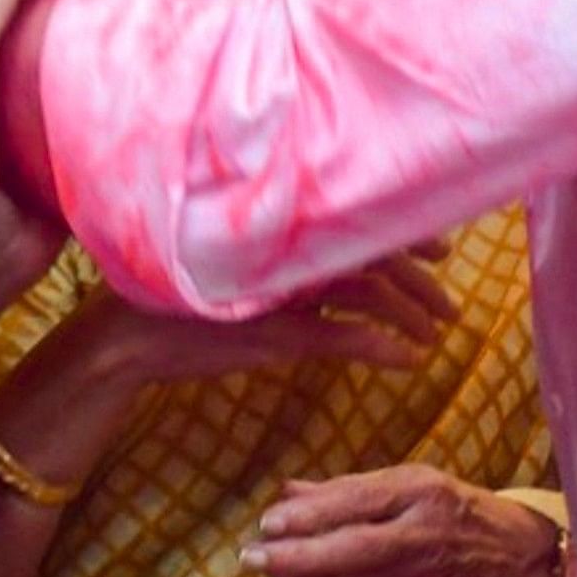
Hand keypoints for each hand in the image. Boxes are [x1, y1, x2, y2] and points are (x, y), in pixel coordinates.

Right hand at [74, 252, 458, 387]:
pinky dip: (383, 346)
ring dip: (412, 314)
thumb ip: (286, 262)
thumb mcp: (239, 270)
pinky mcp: (274, 331)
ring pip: (371, 291)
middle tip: (450, 306)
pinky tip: (407, 361)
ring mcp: (282, 288)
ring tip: (435, 336)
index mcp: (280, 226)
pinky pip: (345, 334)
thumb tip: (333, 264)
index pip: (360, 216)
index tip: (441, 247)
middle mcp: (286, 247)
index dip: (407, 230)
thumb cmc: (181, 303)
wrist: (126, 337)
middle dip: (422, 281)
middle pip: (377, 254)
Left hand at [246, 466, 560, 576]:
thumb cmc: (455, 511)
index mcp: (419, 497)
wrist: (511, 563)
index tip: (268, 523)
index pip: (356, 506)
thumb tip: (287, 493)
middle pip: (345, 558)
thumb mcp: (409, 482)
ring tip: (271, 572)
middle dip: (291, 560)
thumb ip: (347, 489)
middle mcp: (416, 543)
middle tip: (251, 558)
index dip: (309, 517)